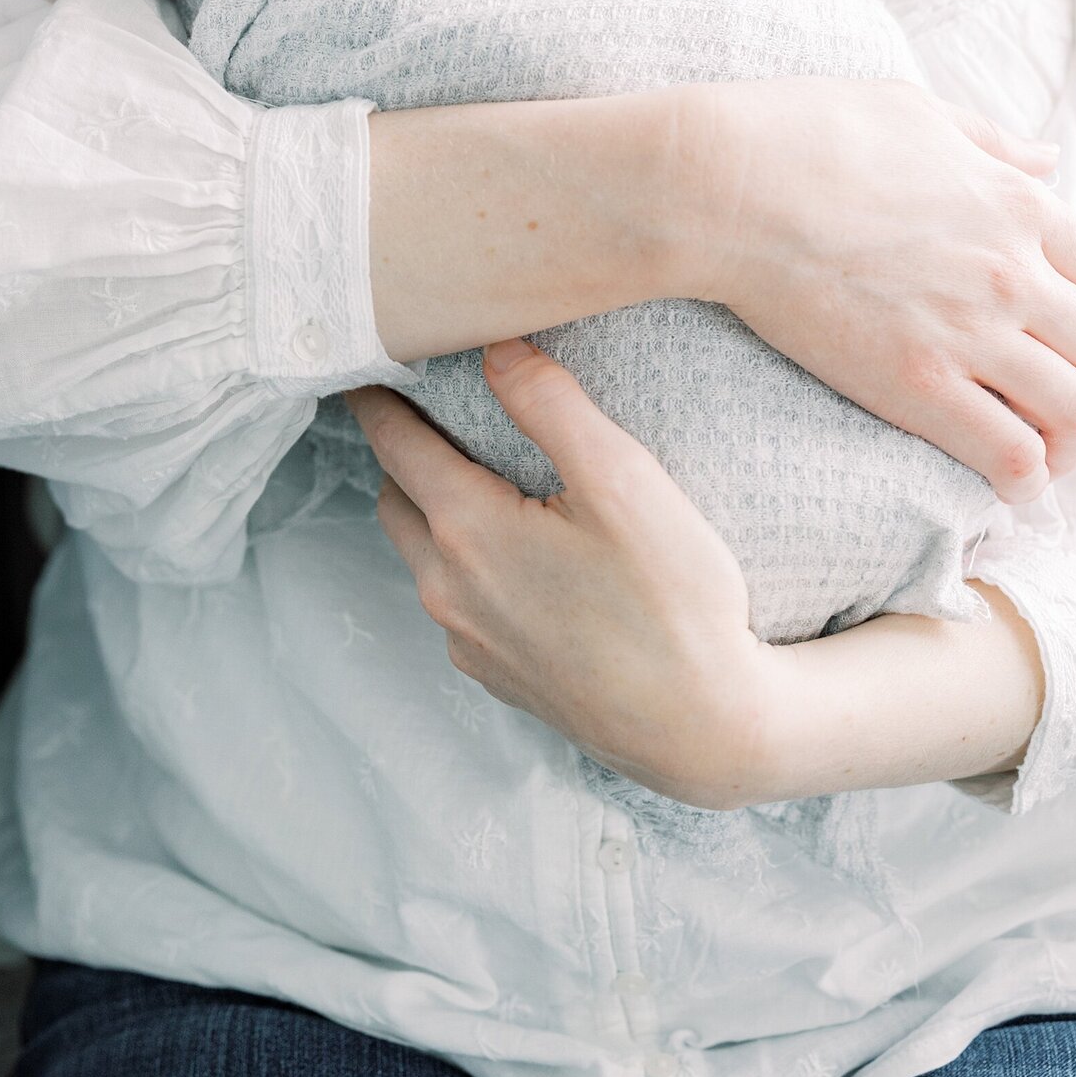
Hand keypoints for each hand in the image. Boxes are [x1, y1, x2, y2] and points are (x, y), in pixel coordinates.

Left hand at [347, 341, 773, 806]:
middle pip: (394, 498)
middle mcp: (448, 589)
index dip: (377, 397)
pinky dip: (459, 563)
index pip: (392, 442)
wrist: (707, 730)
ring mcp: (469, 641)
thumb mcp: (624, 480)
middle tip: (425, 409)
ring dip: (428, 509)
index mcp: (467, 530)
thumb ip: (551, 402)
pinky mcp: (497, 676)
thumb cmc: (676, 602)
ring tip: (469, 471)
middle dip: (399, 450)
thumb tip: (493, 346)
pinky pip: (453, 603)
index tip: (369, 363)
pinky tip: (511, 552)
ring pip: (419, 554)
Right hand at [674, 79, 1075, 500]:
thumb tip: (1047, 159)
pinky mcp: (918, 385)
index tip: (1075, 346)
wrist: (724, 185)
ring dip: (1068, 442)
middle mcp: (1012, 270)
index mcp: (1017, 203)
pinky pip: (1012, 454)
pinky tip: (1004, 482)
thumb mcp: (913, 112)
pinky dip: (1024, 479)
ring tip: (1038, 453)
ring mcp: (970, 331)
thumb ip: (990, 143)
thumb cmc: (803, 134)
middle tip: (1060, 407)